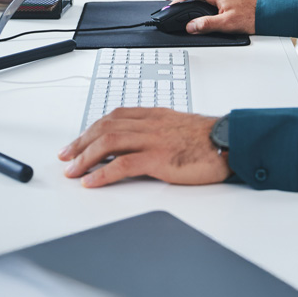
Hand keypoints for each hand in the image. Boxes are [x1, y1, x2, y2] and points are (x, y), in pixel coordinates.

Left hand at [59, 108, 231, 187]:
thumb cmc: (210, 139)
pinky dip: (103, 173)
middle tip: (66, 156)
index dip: (92, 129)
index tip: (78, 142)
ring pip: (109, 142)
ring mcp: (154, 139)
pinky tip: (92, 181)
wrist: (231, 142)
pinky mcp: (160, 158)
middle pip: (106, 127)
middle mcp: (151, 123)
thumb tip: (139, 146)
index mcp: (155, 115)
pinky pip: (123, 164)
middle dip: (81, 142)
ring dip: (85, 157)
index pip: (115, 116)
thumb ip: (158, 132)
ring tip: (73, 171)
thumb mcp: (179, 128)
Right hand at [159, 0, 257, 34]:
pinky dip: (200, 3)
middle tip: (168, 4)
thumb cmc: (252, 16)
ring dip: (190, 0)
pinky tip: (200, 10)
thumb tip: (190, 26)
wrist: (269, 14)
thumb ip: (207, 24)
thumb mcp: (227, 23)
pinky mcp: (230, 0)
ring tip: (180, 8)